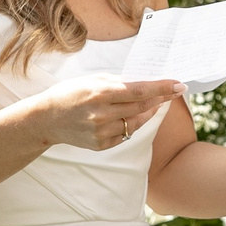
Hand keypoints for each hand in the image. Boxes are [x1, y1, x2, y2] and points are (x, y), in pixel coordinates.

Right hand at [35, 78, 184, 151]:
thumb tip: (146, 84)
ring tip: (156, 102)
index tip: (179, 85)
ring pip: (137, 122)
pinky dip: (133, 124)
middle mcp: (102, 115)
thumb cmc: (70, 93)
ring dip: (149, 112)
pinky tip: (134, 115)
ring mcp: (102, 132)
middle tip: (175, 91)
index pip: (140, 91)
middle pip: (142, 107)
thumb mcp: (92, 80)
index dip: (162, 88)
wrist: (46, 119)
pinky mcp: (101, 145)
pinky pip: (126, 134)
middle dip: (162, 98)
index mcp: (100, 94)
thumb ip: (119, 82)